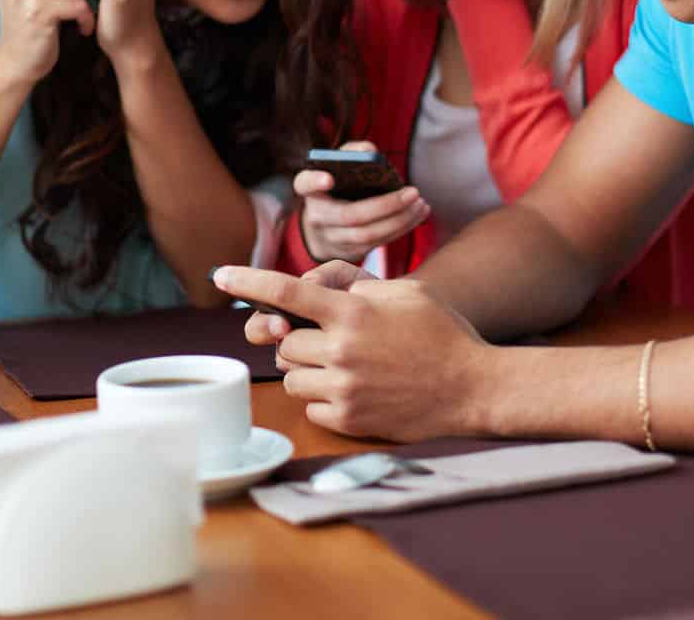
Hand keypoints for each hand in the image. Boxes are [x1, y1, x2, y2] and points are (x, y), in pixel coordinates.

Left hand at [214, 265, 493, 440]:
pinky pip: (309, 406)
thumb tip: (318, 286)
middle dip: (297, 339)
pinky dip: (321, 397)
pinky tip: (353, 390)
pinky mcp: (349, 419)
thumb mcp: (406, 291)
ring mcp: (344, 387)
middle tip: (327, 341)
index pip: (287, 291)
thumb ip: (358, 284)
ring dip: (305, 370)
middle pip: (284, 341)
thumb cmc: (443, 333)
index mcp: (354, 312)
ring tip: (342, 367)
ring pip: (290, 376)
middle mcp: (342, 349)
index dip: (249, 280)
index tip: (219, 274)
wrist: (474, 388)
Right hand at [296, 140, 428, 263]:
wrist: (326, 227)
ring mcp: (333, 238)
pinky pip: (378, 243)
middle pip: (350, 216)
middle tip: (413, 192)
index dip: (315, 181)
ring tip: (420, 204)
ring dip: (400, 220)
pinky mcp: (351, 252)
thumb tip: (370, 152)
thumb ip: (352, 153)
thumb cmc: (338, 187)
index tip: (328, 178)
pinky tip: (418, 214)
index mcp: (310, 190)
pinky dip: (402, 228)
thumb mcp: (338, 167)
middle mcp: (317, 216)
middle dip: (386, 206)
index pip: (305, 184)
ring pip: (368, 235)